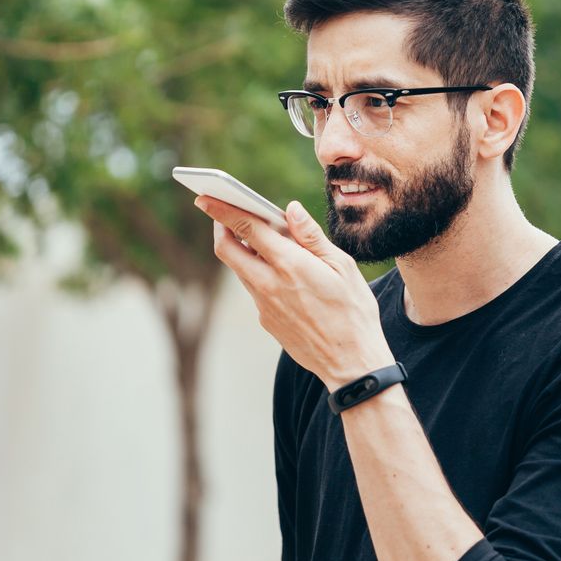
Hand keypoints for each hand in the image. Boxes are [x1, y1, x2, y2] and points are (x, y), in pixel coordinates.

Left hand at [195, 195, 394, 389]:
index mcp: (290, 265)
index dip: (222, 209)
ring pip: (239, 269)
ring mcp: (264, 305)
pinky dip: (258, 272)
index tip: (206, 196)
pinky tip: (279, 270)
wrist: (351, 363)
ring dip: (241, 250)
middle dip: (220, 227)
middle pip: (226, 249)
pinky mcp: (266, 321)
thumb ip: (312, 237)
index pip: (246, 228)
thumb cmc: (354, 312)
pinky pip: (254, 289)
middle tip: (224, 213)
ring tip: (258, 237)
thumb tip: (290, 210)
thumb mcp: (343, 267)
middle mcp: (269, 285)